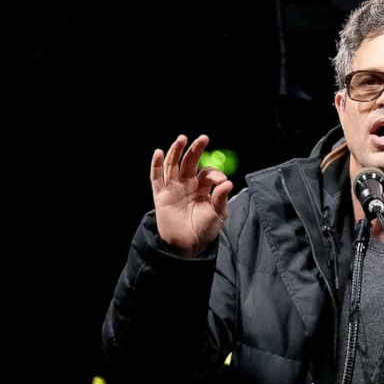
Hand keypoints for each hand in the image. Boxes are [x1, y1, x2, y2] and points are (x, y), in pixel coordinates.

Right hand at [150, 134, 232, 256]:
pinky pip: (156, 178)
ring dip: (176, 151)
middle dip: (196, 149)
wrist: (188, 246)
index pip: (207, 173)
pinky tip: (158, 152)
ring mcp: (173, 188)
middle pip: (190, 162)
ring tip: (182, 138)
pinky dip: (156, 165)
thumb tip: (228, 183)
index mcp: (203, 187)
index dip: (214, 174)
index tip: (222, 181)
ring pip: (172, 165)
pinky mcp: (161, 196)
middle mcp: (187, 184)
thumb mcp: (217, 214)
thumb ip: (221, 198)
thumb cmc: (204, 229)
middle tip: (204, 138)